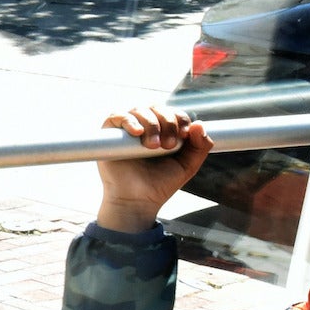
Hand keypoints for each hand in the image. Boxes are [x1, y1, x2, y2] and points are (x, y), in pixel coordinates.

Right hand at [96, 106, 212, 232]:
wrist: (138, 201)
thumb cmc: (160, 184)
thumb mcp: (188, 166)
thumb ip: (200, 147)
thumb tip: (199, 123)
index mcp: (164, 131)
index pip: (174, 113)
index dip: (180, 118)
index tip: (183, 134)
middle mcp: (145, 127)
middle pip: (158, 108)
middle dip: (167, 122)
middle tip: (168, 145)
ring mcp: (127, 130)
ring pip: (139, 110)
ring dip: (151, 124)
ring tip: (153, 146)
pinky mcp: (109, 135)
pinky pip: (117, 116)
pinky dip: (128, 120)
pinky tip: (137, 133)